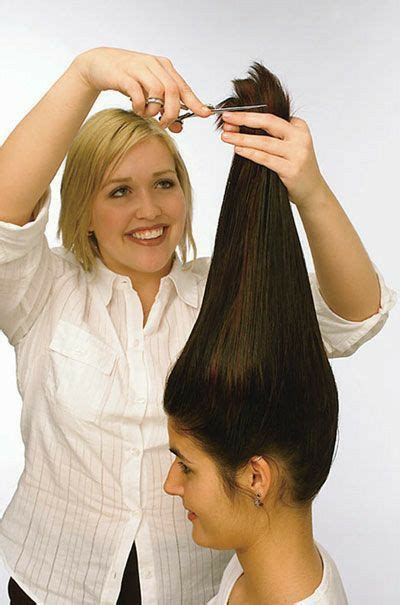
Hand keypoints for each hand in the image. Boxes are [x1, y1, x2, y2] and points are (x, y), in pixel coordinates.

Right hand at [73, 47, 210, 130]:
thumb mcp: (149, 93)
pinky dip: (140, 106)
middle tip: (164, 124)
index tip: (205, 114)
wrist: (100, 64)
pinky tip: (137, 109)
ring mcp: (139, 68)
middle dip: (172, 113)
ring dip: (154, 110)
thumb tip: (179, 128)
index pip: (183, 87)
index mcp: (164, 67)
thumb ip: (164, 107)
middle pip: (173, 91)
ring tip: (146, 114)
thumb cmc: (128, 79)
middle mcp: (154, 65)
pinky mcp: (124, 74)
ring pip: (157, 92)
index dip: (195, 102)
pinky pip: (138, 93)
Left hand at [220, 112, 325, 209]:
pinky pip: (266, 159)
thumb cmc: (296, 167)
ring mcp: (297, 153)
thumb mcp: (289, 146)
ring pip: (264, 142)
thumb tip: (239, 127)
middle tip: (226, 117)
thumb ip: (273, 136)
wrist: (312, 191)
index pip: (271, 116)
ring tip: (226, 136)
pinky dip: (250, 153)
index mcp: (299, 127)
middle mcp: (300, 138)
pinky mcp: (291, 169)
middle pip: (268, 122)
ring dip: (242, 138)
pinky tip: (238, 149)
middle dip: (244, 118)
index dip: (249, 114)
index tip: (231, 114)